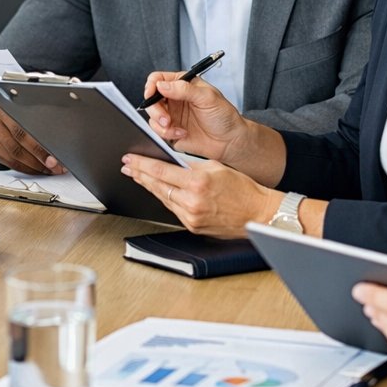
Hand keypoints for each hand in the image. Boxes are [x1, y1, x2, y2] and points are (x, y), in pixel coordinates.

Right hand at [0, 104, 61, 175]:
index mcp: (7, 109)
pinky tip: (36, 169)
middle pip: (19, 144)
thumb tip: (63, 136)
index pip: (24, 129)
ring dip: (33, 166)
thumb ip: (40, 120)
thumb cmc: (16, 112)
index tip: (54, 155)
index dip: (40, 145)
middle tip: (54, 165)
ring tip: (48, 169)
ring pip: (13, 156)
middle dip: (39, 158)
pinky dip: (24, 168)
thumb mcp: (26, 110)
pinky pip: (9, 162)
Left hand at [119, 154, 279, 236]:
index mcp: (198, 183)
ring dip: (149, 187)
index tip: (130, 160)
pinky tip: (159, 191)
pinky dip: (165, 199)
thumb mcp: (215, 167)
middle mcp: (192, 202)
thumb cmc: (243, 189)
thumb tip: (170, 162)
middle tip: (127, 167)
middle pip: (157, 186)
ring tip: (138, 177)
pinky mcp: (193, 227)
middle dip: (140, 175)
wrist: (258, 213)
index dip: (142, 165)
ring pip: (163, 198)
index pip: (161, 171)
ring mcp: (191, 217)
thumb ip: (190, 165)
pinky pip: (173, 210)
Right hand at [143, 72, 251, 162]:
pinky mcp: (170, 131)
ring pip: (152, 116)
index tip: (151, 93)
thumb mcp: (207, 97)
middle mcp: (175, 99)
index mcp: (183, 85)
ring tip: (174, 127)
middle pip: (151, 99)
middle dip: (155, 109)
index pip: (159, 79)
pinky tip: (182, 133)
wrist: (230, 142)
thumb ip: (184, 89)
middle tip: (166, 118)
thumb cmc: (224, 117)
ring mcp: (172, 115)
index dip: (152, 85)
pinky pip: (157, 131)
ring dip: (160, 123)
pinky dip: (166, 133)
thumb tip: (161, 85)